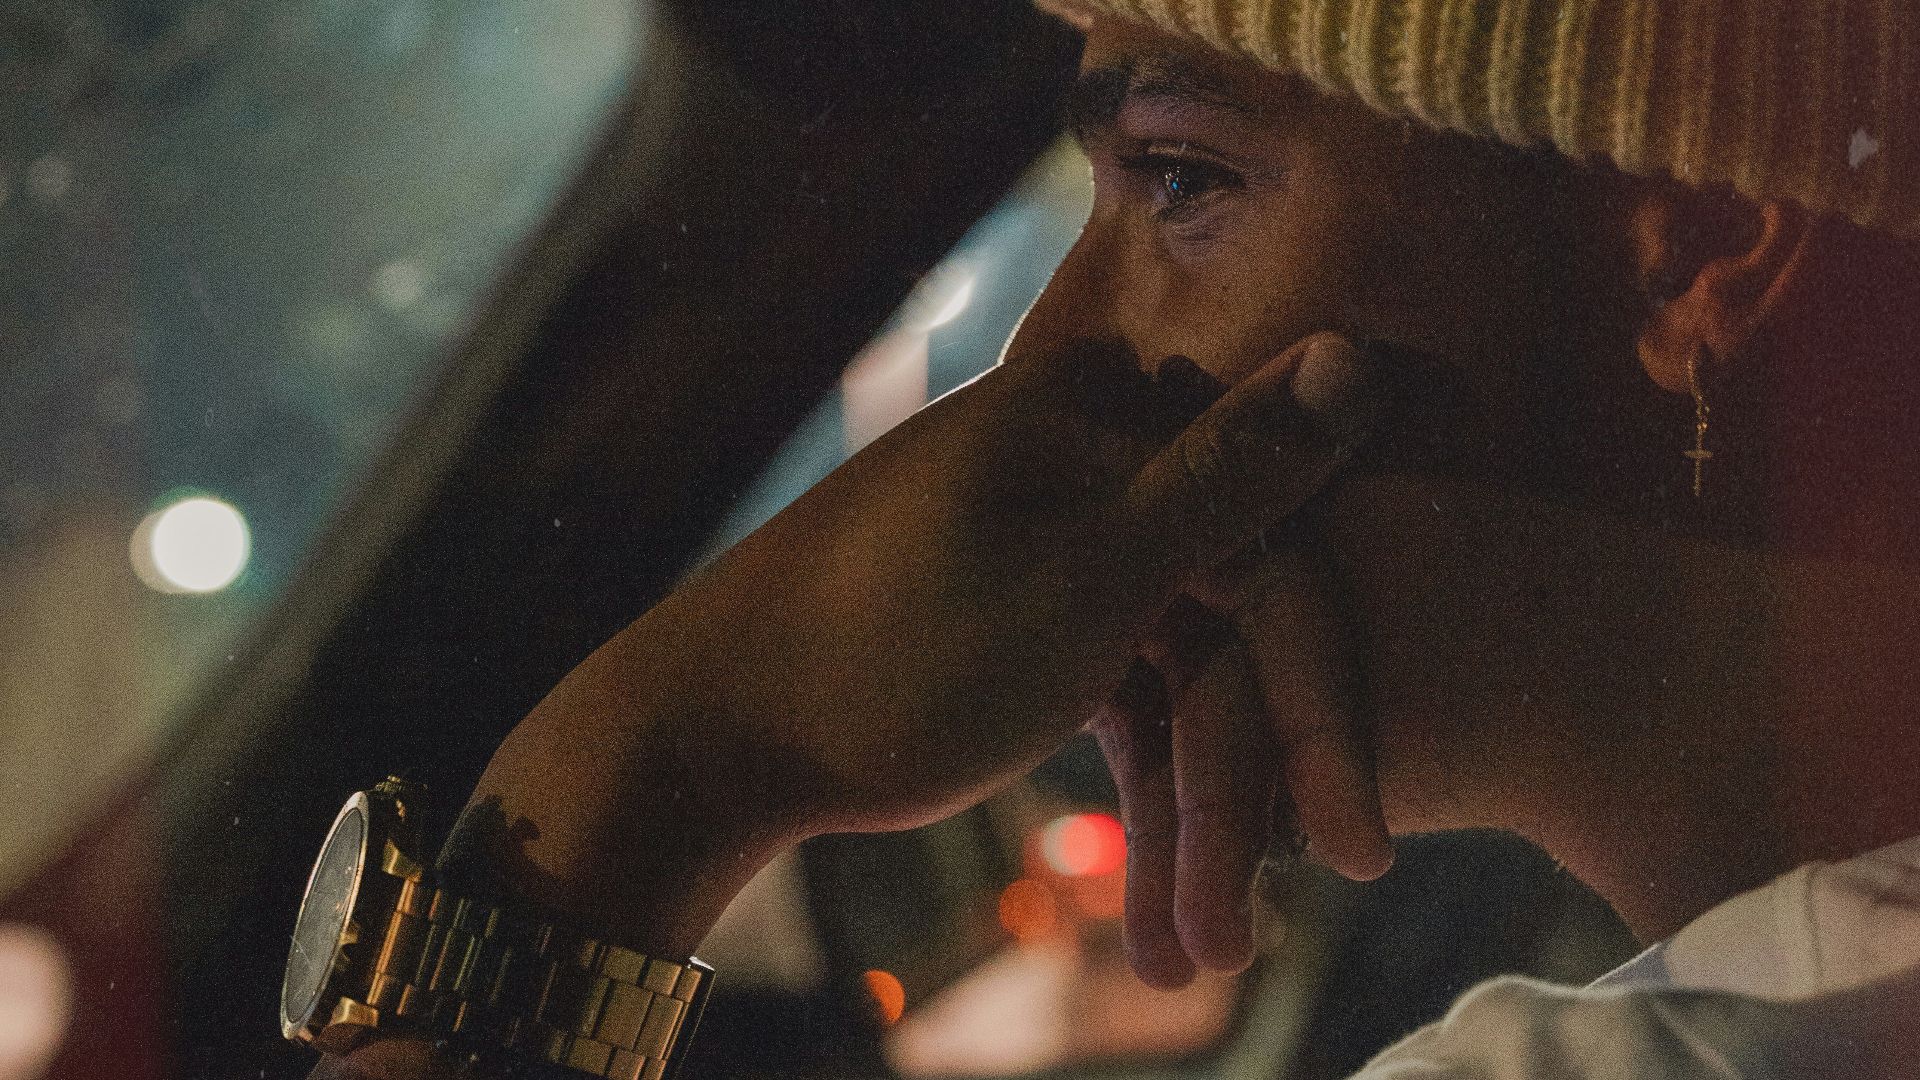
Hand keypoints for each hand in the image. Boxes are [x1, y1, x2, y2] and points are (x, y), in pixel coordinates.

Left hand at [462, 332, 1382, 962]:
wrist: (702, 733)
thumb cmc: (893, 660)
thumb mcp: (1089, 577)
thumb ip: (1232, 474)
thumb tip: (1362, 350)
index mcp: (1102, 414)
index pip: (1280, 557)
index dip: (1321, 712)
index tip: (1356, 852)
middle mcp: (1079, 449)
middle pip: (1225, 624)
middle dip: (1239, 792)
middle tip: (1233, 940)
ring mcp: (1044, 524)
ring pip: (1171, 667)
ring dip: (1181, 811)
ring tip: (1186, 952)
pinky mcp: (1018, 593)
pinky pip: (1113, 677)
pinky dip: (1130, 773)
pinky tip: (1150, 880)